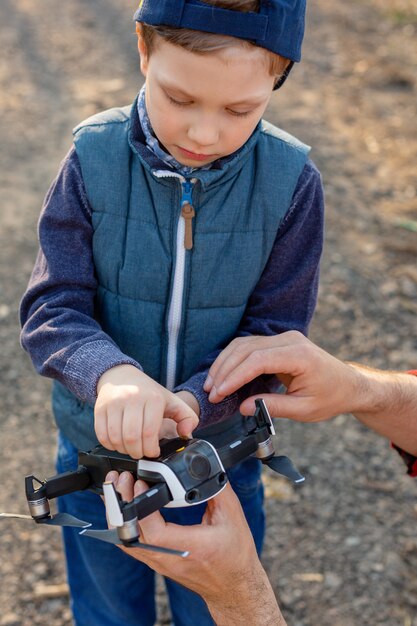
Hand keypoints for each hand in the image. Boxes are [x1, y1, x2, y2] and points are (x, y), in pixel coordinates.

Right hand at [94, 365, 198, 458]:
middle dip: (137, 452)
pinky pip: (102, 435)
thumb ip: (187, 417)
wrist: (121, 375)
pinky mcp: (100, 408)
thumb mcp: (171, 401)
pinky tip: (118, 443)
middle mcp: (132, 398)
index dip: (151, 449)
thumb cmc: (148, 392)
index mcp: (153, 398)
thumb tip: (186, 434)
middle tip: (141, 453)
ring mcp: (114, 403)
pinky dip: (110, 445)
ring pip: (116, 438)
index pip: (150, 432)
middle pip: (132, 437)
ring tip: (130, 448)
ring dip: (123, 450)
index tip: (154, 452)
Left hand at [105, 471, 284, 624]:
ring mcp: (161, 563)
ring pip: (126, 541)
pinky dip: (123, 525)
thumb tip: (207, 465)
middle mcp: (170, 558)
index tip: (139, 483)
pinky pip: (131, 545)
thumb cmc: (236, 556)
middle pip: (132, 534)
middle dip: (122, 503)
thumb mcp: (233, 517)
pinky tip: (124, 507)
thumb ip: (217, 489)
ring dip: (118, 514)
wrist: (234, 588)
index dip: (142, 506)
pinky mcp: (157, 562)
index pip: (155, 531)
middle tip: (122, 478)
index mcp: (191, 547)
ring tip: (117, 488)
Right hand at [203, 331, 361, 421]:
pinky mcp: (278, 341)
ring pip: (244, 344)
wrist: (348, 384)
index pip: (258, 360)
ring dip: (225, 364)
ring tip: (212, 385)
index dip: (234, 376)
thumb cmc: (330, 397)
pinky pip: (249, 346)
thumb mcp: (304, 409)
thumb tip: (243, 408)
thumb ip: (273, 407)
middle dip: (224, 371)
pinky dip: (233, 360)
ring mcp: (284, 337)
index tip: (219, 393)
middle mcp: (290, 340)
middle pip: (246, 348)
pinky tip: (223, 375)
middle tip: (211, 393)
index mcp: (299, 355)